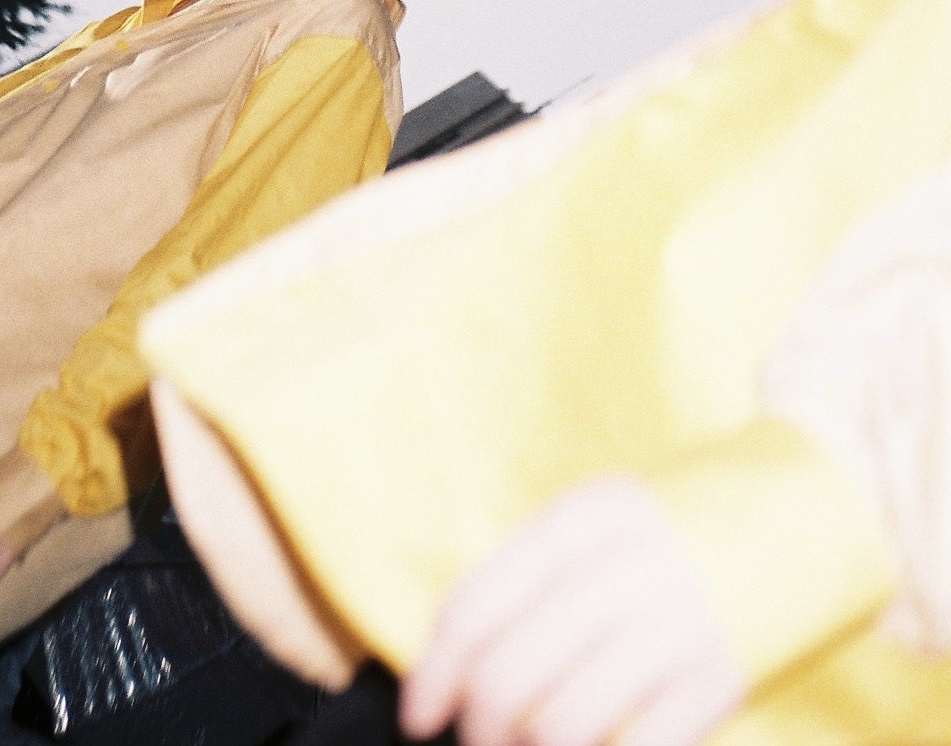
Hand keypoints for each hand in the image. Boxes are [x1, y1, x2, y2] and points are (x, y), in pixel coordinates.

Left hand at [398, 477, 743, 745]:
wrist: (810, 508)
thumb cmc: (683, 521)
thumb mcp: (603, 516)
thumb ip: (538, 572)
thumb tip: (456, 657)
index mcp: (581, 520)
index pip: (477, 603)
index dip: (434, 670)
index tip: (420, 713)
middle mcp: (621, 572)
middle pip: (508, 675)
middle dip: (478, 726)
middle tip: (479, 739)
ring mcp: (673, 630)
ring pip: (559, 726)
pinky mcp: (718, 684)